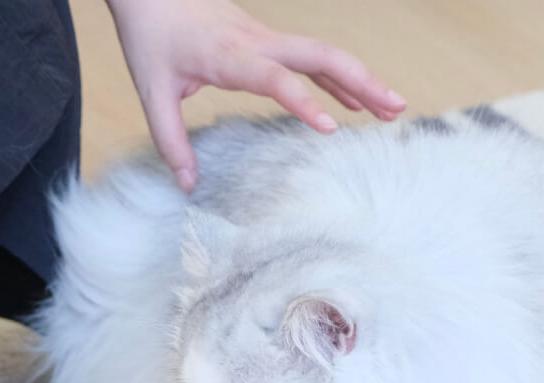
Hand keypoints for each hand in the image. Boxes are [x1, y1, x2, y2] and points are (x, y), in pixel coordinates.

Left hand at [106, 0, 406, 191]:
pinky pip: (312, 59)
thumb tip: (189, 186)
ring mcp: (266, 39)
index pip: (275, 78)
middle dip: (360, 82)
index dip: (304, 101)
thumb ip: (171, 140)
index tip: (330, 129)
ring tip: (394, 108)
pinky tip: (360, 102)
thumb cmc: (150, 36)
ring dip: (361, 79)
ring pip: (324, 55)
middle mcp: (256, 43)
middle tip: (393, 109)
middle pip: (319, 56)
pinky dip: (340, 79)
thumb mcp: (152, 90)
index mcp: (229, 56)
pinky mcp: (268, 41)